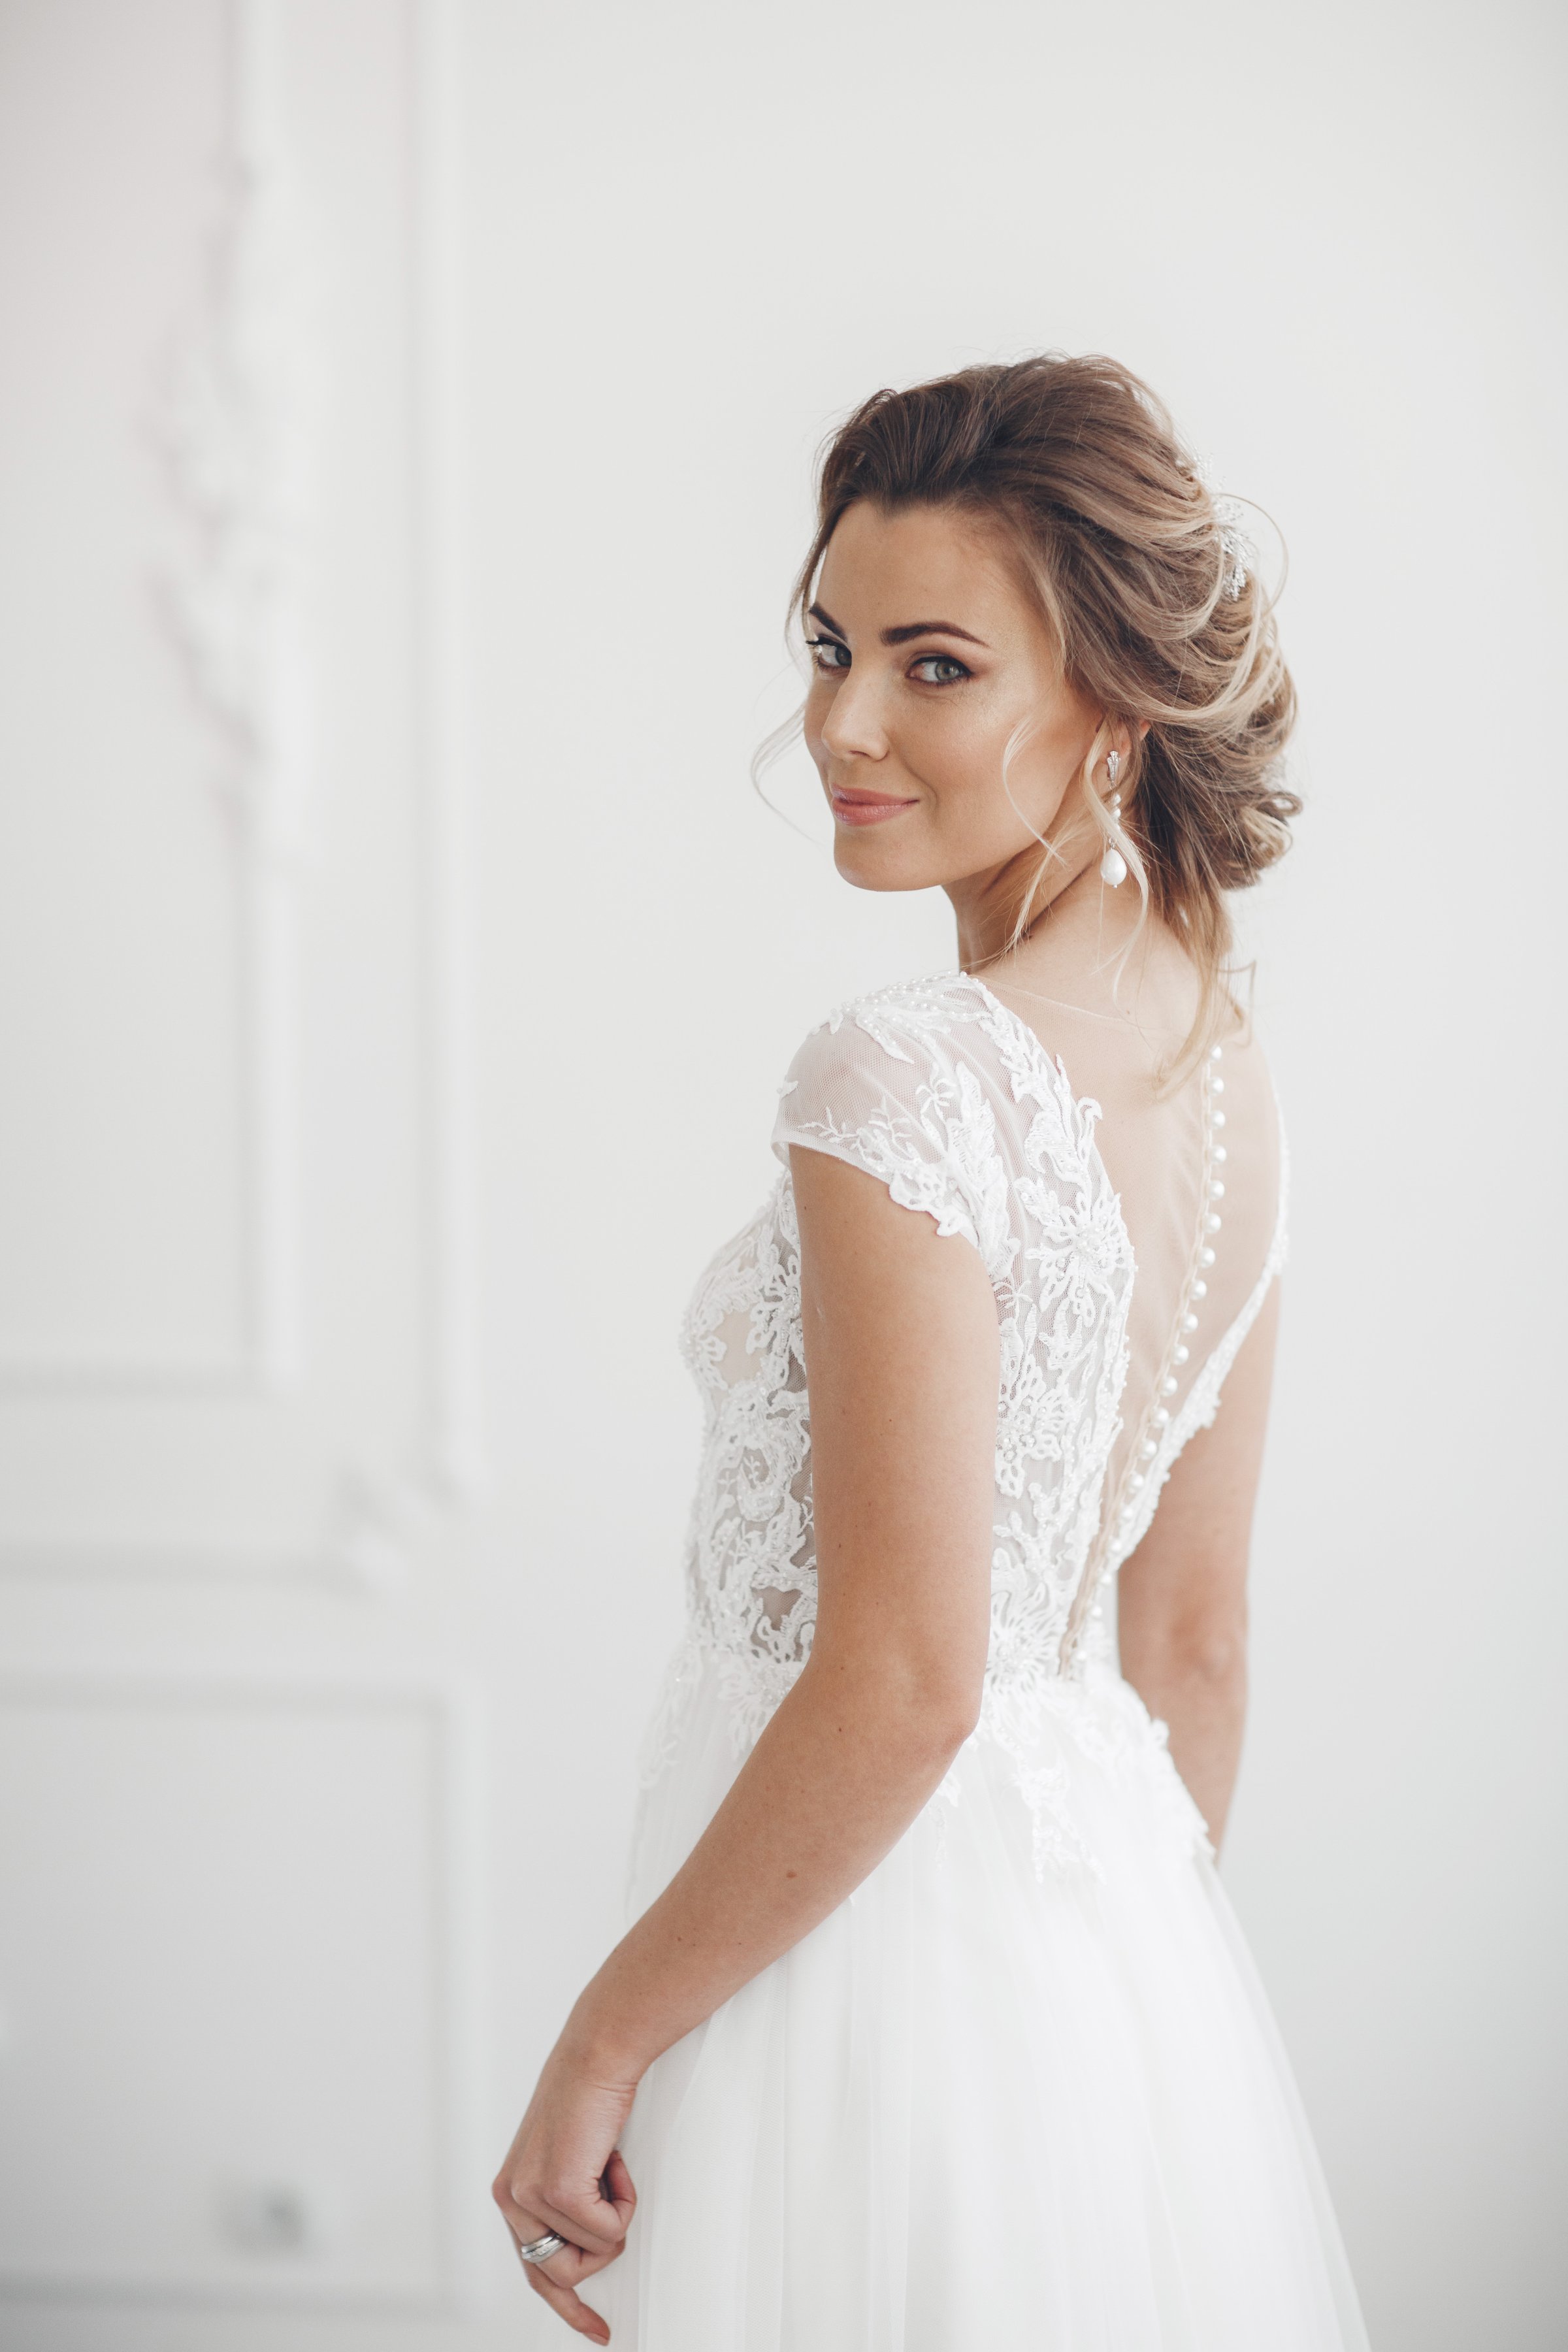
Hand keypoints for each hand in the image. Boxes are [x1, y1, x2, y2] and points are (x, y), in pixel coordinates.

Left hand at [493, 2032, 638, 2344]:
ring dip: (615, 2218)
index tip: (597, 2329)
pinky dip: (624, 2201)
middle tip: (617, 2213)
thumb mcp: (569, 2159)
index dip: (568, 2307)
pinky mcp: (557, 2192)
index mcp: (511, 2193)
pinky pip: (608, 2234)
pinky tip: (612, 2160)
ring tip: (609, 2167)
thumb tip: (588, 2246)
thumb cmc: (592, 2098)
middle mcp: (512, 2199)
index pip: (534, 2271)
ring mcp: (531, 2198)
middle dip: (600, 2252)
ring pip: (592, 2256)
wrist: (598, 2054)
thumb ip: (564, 2202)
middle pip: (560, 2276)